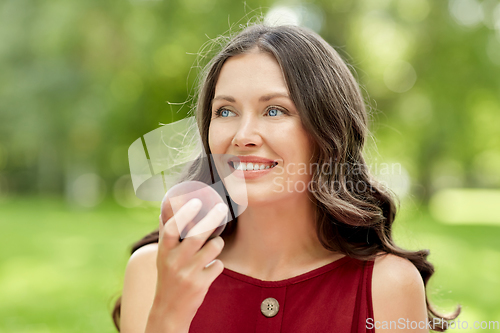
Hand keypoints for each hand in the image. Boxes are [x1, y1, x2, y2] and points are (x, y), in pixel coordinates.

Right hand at [148, 198, 227, 331]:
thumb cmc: (167, 277)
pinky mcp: (200, 285)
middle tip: (222, 209)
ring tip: (215, 243)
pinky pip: (218, 265)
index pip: (172, 228)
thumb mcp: (162, 256)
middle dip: (212, 219)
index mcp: (164, 251)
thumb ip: (166, 232)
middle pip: (197, 236)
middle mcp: (174, 262)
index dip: (184, 213)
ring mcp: (188, 274)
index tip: (196, 201)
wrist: (169, 310)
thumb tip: (165, 207)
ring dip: (218, 242)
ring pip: (213, 248)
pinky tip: (211, 266)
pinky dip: (218, 263)